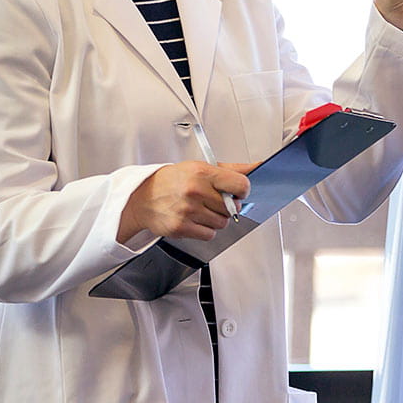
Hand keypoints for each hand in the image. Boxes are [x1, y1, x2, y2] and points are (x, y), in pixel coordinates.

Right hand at [117, 161, 254, 243]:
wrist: (144, 196)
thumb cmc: (175, 180)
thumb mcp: (201, 167)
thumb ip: (233, 169)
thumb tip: (258, 167)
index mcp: (202, 173)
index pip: (240, 185)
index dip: (243, 191)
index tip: (238, 192)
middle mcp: (195, 191)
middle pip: (232, 208)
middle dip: (227, 206)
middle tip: (213, 200)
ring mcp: (188, 211)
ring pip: (222, 223)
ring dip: (216, 219)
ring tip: (202, 209)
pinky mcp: (181, 227)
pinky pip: (209, 235)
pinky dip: (205, 230)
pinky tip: (195, 219)